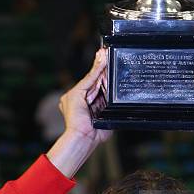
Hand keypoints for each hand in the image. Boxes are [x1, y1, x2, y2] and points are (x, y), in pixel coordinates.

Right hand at [46, 49, 111, 176]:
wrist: (83, 140)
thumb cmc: (94, 135)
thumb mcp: (105, 119)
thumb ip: (109, 108)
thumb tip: (119, 103)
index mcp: (83, 103)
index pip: (94, 85)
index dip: (100, 73)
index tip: (106, 60)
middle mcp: (77, 97)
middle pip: (92, 80)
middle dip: (101, 67)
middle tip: (108, 53)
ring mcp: (74, 96)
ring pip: (90, 78)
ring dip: (100, 66)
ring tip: (107, 54)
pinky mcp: (74, 95)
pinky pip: (88, 80)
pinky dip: (96, 70)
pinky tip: (102, 61)